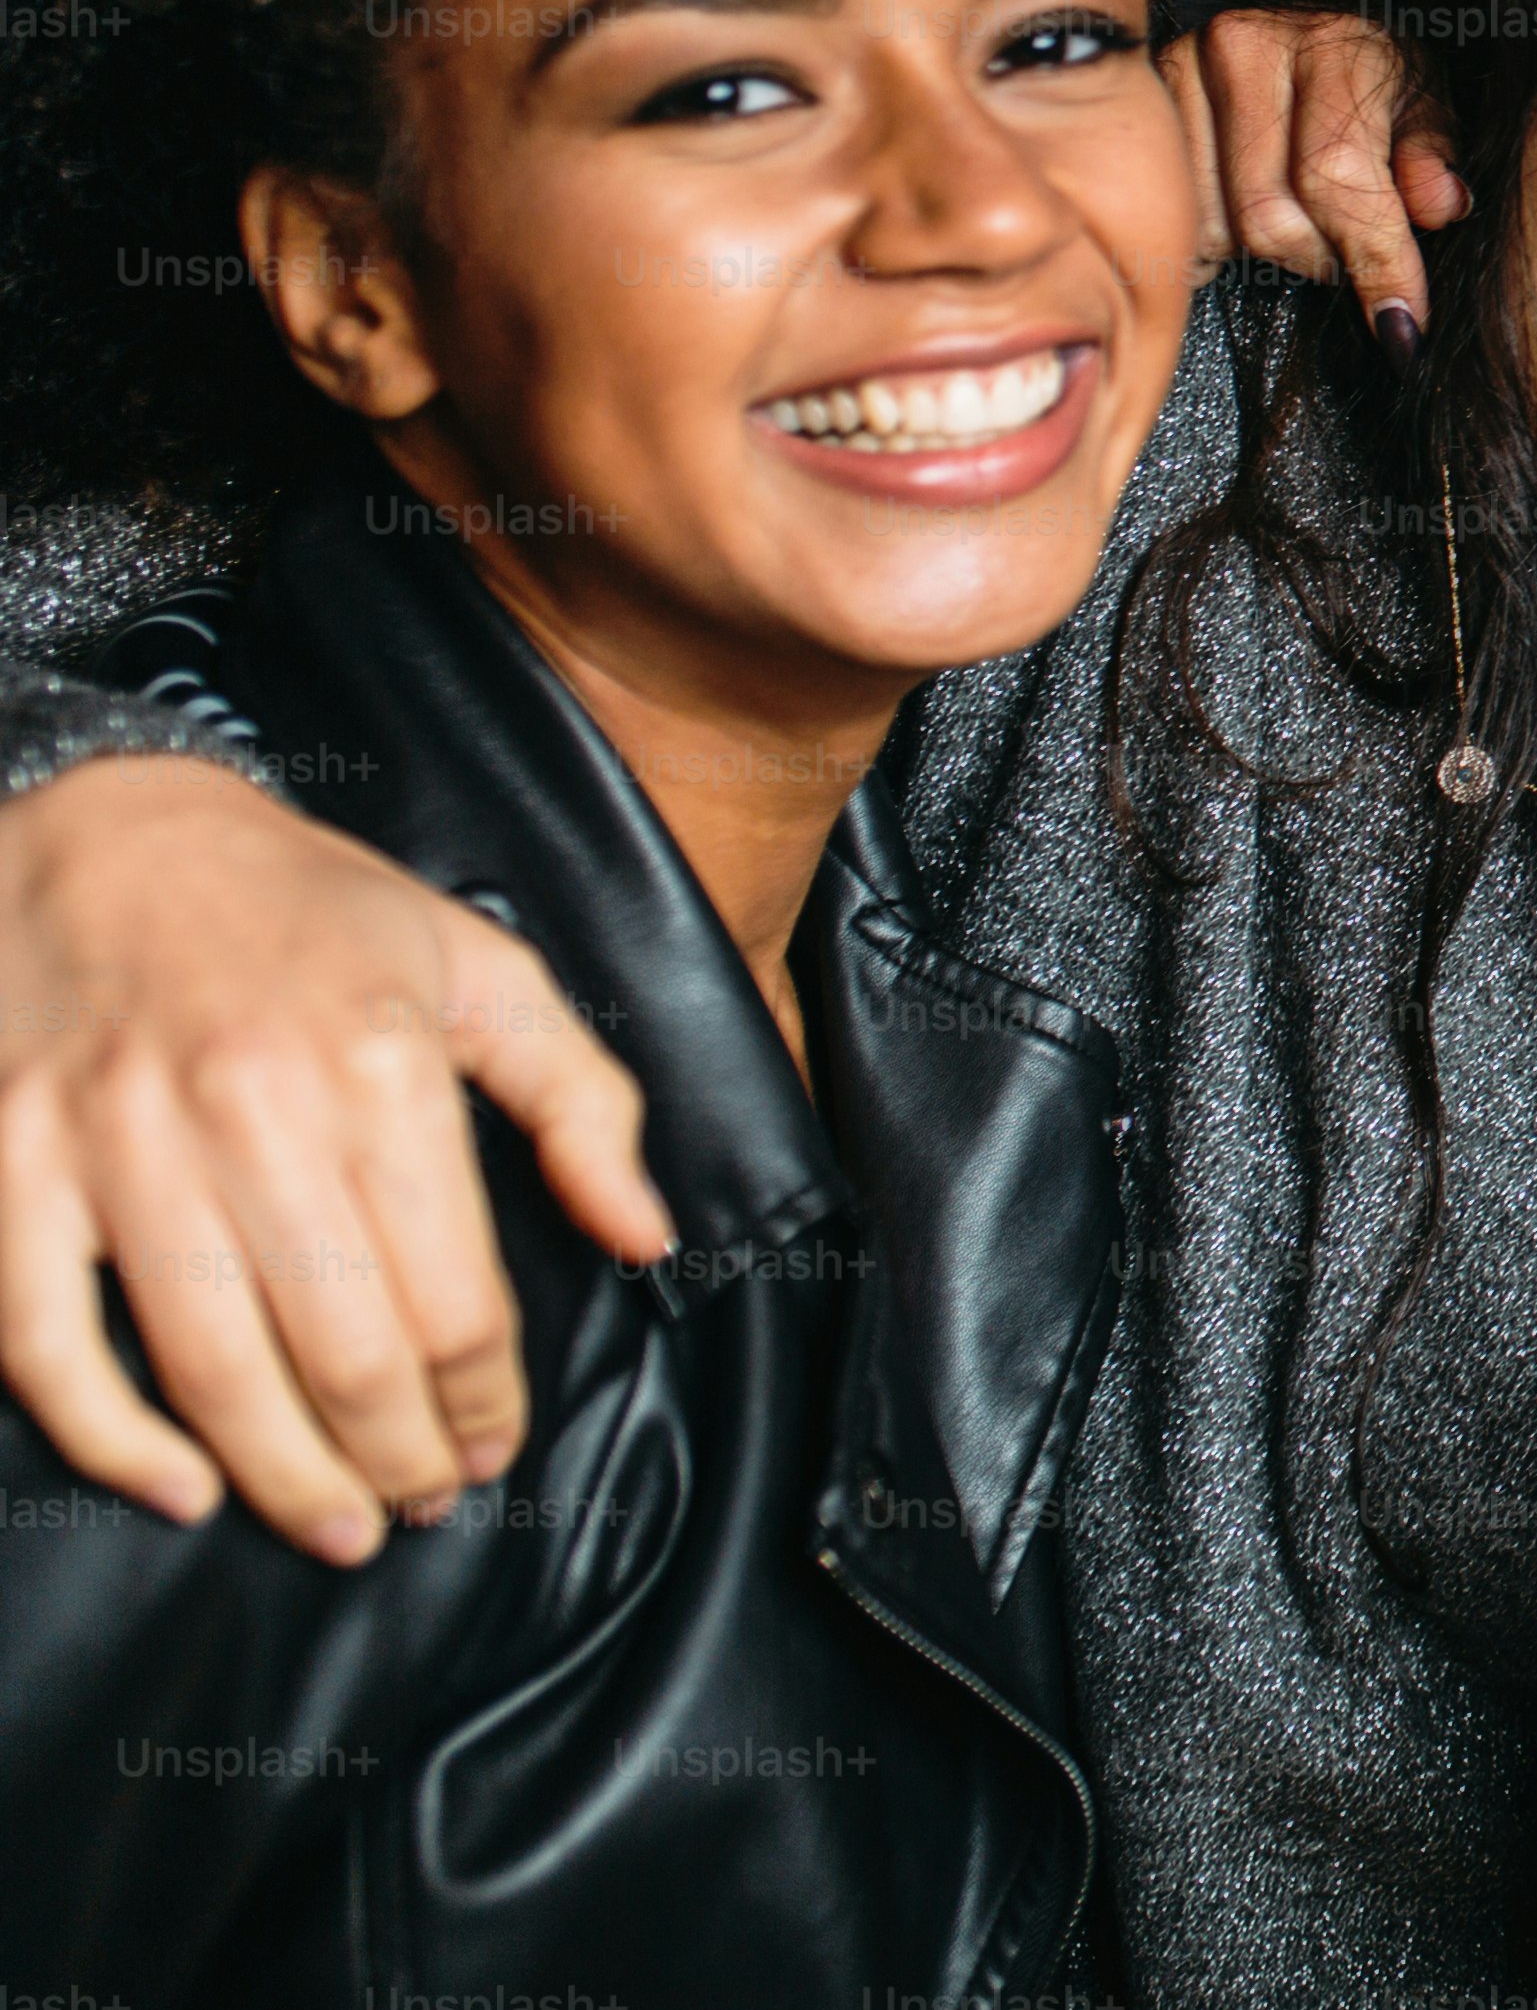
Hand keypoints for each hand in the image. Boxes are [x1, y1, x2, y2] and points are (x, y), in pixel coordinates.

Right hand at [0, 757, 665, 1560]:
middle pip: (344, 1352)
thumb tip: (647, 1235)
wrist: (112, 835)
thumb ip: (583, 1102)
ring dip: (284, 1477)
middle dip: (397, 1456)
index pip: (454, 1296)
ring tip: (337, 1527)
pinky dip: (109, 1438)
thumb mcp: (483, 972)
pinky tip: (180, 1489)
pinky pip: (47, 1342)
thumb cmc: (311, 916)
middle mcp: (250, 1110)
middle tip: (420, 1505)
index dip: (484, 1400)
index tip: (492, 1444)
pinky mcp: (10, 1167)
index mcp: (379, 1066)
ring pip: (211, 1368)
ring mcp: (115, 1146)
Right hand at [1165, 8, 1459, 341]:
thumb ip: (1431, 158)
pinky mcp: (1140, 103)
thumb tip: (1440, 207)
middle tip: (1340, 252)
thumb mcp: (1421, 108)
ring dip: (1262, 251)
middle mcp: (1245, 46)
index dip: (1375, 263)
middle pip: (1269, 218)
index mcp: (1332, 46)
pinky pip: (1174, 218)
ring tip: (1293, 218)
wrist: (1290, 33)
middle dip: (1317, 259)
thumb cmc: (1367, 78)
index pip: (1340, 180)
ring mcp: (1180, 69)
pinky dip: (1212, 241)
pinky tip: (1240, 214)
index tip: (1401, 325)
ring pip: (1217, 228)